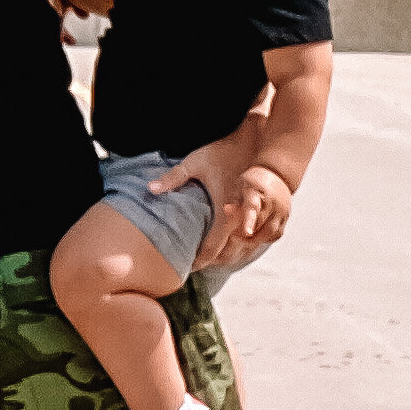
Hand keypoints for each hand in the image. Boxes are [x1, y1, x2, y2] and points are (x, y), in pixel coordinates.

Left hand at [147, 137, 266, 267]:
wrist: (255, 142)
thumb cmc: (223, 152)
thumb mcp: (195, 162)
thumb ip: (173, 178)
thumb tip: (150, 189)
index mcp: (223, 210)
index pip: (212, 247)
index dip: (200, 260)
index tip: (189, 267)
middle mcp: (240, 218)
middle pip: (228, 254)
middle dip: (212, 262)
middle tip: (195, 265)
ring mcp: (253, 217)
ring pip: (242, 249)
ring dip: (226, 257)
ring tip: (209, 259)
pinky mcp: (260, 212)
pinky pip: (252, 239)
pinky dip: (240, 246)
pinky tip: (228, 246)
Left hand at [232, 163, 293, 246]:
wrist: (276, 174)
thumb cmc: (253, 181)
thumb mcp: (240, 186)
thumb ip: (234, 200)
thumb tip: (227, 210)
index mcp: (257, 191)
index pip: (253, 206)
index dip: (249, 220)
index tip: (247, 232)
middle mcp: (273, 201)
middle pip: (261, 224)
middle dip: (246, 235)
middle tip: (233, 235)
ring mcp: (281, 210)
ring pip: (271, 232)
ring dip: (256, 239)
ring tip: (243, 237)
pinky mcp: (286, 217)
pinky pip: (276, 234)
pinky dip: (266, 238)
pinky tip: (257, 235)